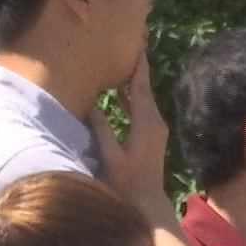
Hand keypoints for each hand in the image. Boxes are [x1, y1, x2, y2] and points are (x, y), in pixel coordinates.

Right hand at [85, 52, 169, 203]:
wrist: (148, 200)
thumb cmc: (127, 181)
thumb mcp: (110, 153)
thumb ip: (101, 128)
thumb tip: (90, 103)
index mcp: (146, 122)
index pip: (142, 87)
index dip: (138, 66)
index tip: (137, 45)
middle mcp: (155, 121)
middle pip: (145, 87)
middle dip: (136, 67)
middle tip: (129, 45)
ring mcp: (155, 128)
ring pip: (143, 98)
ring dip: (133, 82)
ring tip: (122, 63)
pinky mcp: (151, 134)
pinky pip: (141, 109)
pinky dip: (132, 98)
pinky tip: (120, 92)